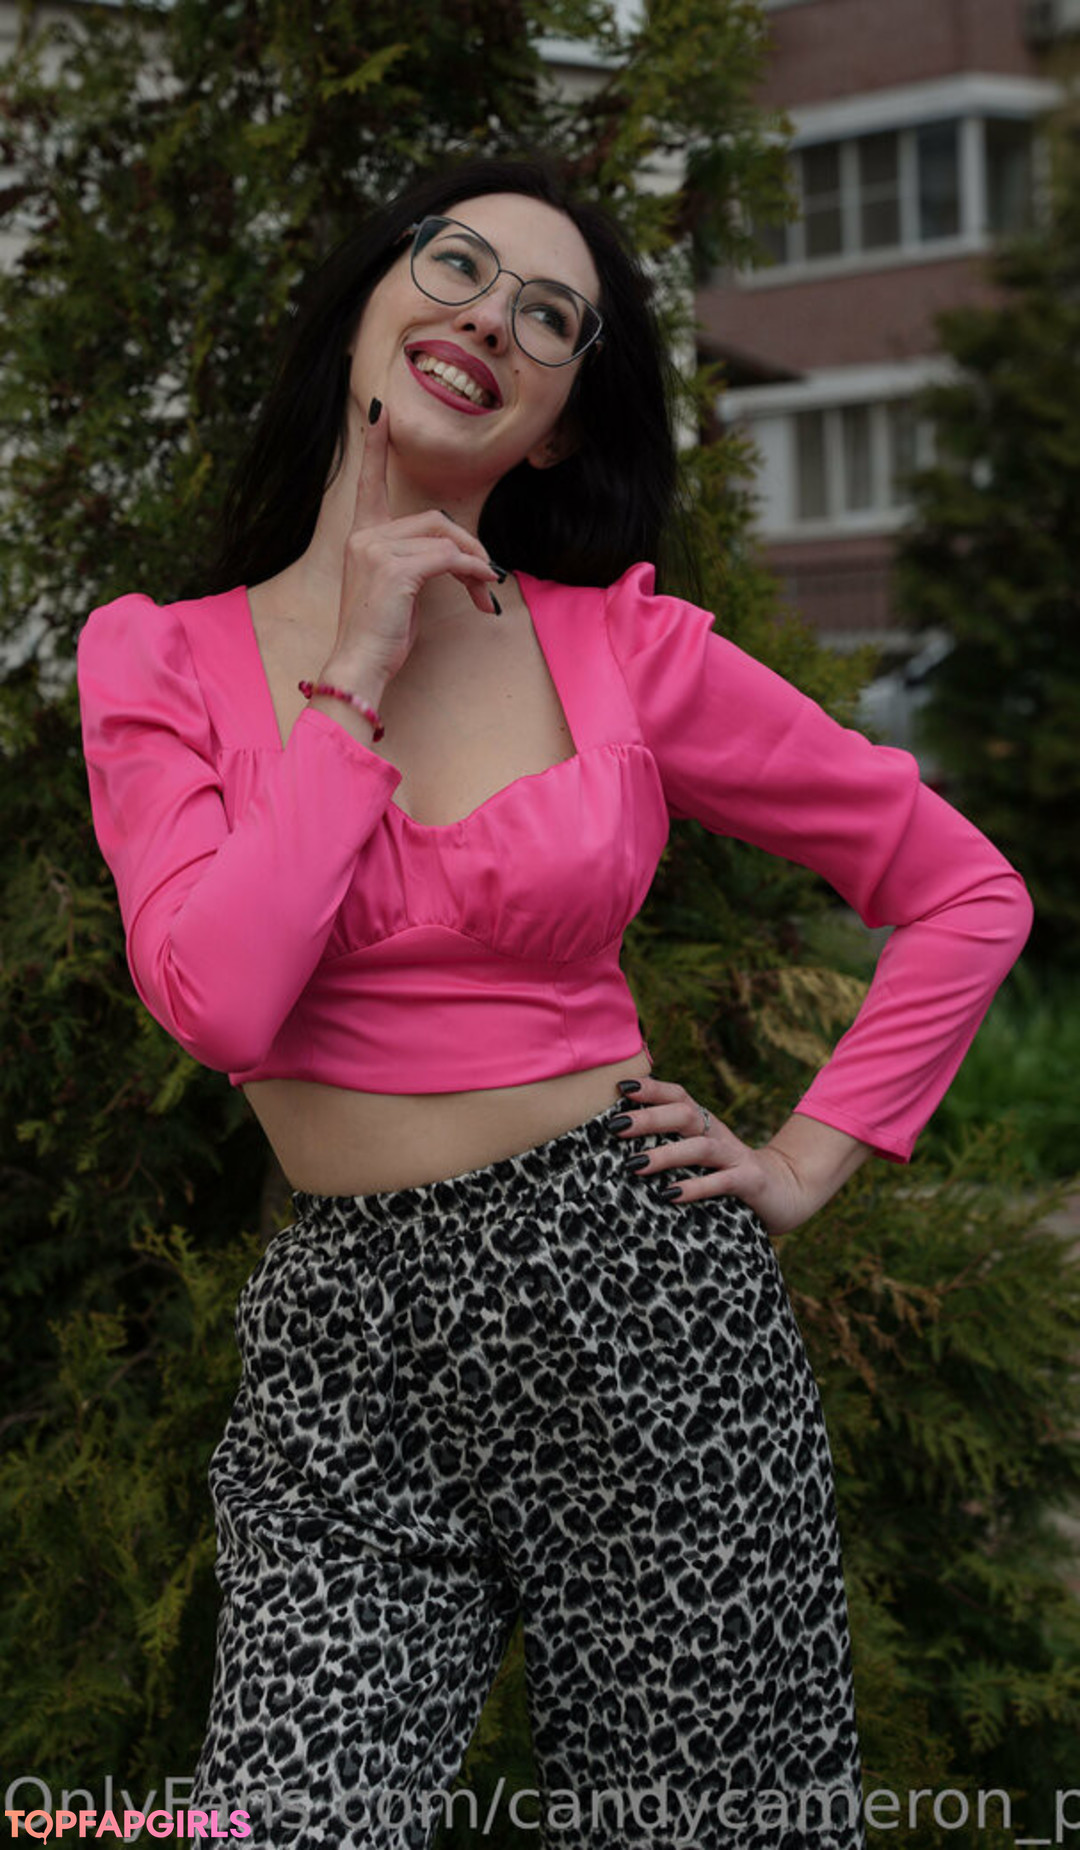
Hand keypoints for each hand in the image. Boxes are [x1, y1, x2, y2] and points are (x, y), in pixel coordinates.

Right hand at [321, 399, 501, 689]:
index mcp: (360, 537)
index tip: (380, 411)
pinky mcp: (394, 569)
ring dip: (474, 563)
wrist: (359, 665)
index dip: (376, 447)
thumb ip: (420, 562)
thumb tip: (468, 559)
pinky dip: (471, 572)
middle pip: (433, 519)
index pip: (369, 483)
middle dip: (468, 547)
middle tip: (486, 578)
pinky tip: (480, 590)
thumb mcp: (399, 591)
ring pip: (444, 538)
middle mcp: (363, 536)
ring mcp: (375, 550)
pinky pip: (447, 559)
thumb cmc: (380, 635)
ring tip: (484, 589)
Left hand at [607, 1075, 870, 1236]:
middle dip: (649, 1118)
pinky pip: (721, 1182)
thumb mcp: (699, 1153)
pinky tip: (670, 1195)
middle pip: (685, 1115)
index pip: (678, 1096)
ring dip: (666, 1154)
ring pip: (700, 1148)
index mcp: (704, 1123)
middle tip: (615, 1126)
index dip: (652, 1089)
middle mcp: (718, 1134)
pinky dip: (695, 1187)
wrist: (787, 1190)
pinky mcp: (749, 1182)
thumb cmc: (727, 1172)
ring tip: (634, 1164)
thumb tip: (619, 1135)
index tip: (620, 1087)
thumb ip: (670, 1142)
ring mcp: (735, 1157)